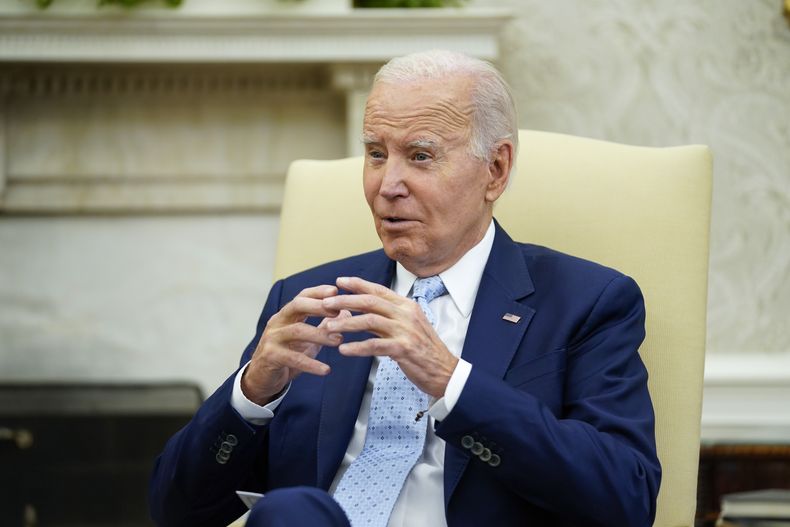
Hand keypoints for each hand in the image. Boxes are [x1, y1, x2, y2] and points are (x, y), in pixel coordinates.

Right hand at [242, 284, 349, 405]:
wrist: (262, 378)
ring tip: (339, 340)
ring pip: (297, 331)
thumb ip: (324, 326)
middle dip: (318, 306)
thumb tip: (346, 312)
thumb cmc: (286, 355)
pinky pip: (293, 358)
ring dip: (320, 334)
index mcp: (286, 315)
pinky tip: (326, 370)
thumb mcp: (308, 340)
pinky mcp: (270, 356)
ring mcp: (272, 338)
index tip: (335, 290)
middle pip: (297, 305)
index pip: (301, 297)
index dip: (318, 292)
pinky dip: (311, 364)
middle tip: (338, 311)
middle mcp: (278, 322)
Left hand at [322, 276, 457, 397]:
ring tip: (328, 328)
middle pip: (369, 302)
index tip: (338, 281)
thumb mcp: (408, 328)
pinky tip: (343, 350)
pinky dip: (357, 347)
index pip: (378, 290)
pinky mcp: (403, 349)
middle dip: (344, 301)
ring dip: (346, 324)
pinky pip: (374, 345)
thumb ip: (386, 319)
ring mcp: (405, 331)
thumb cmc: (424, 351)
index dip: (357, 284)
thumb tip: (360, 313)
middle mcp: (406, 314)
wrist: (446, 372)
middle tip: (324, 303)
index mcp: (407, 306)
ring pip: (369, 321)